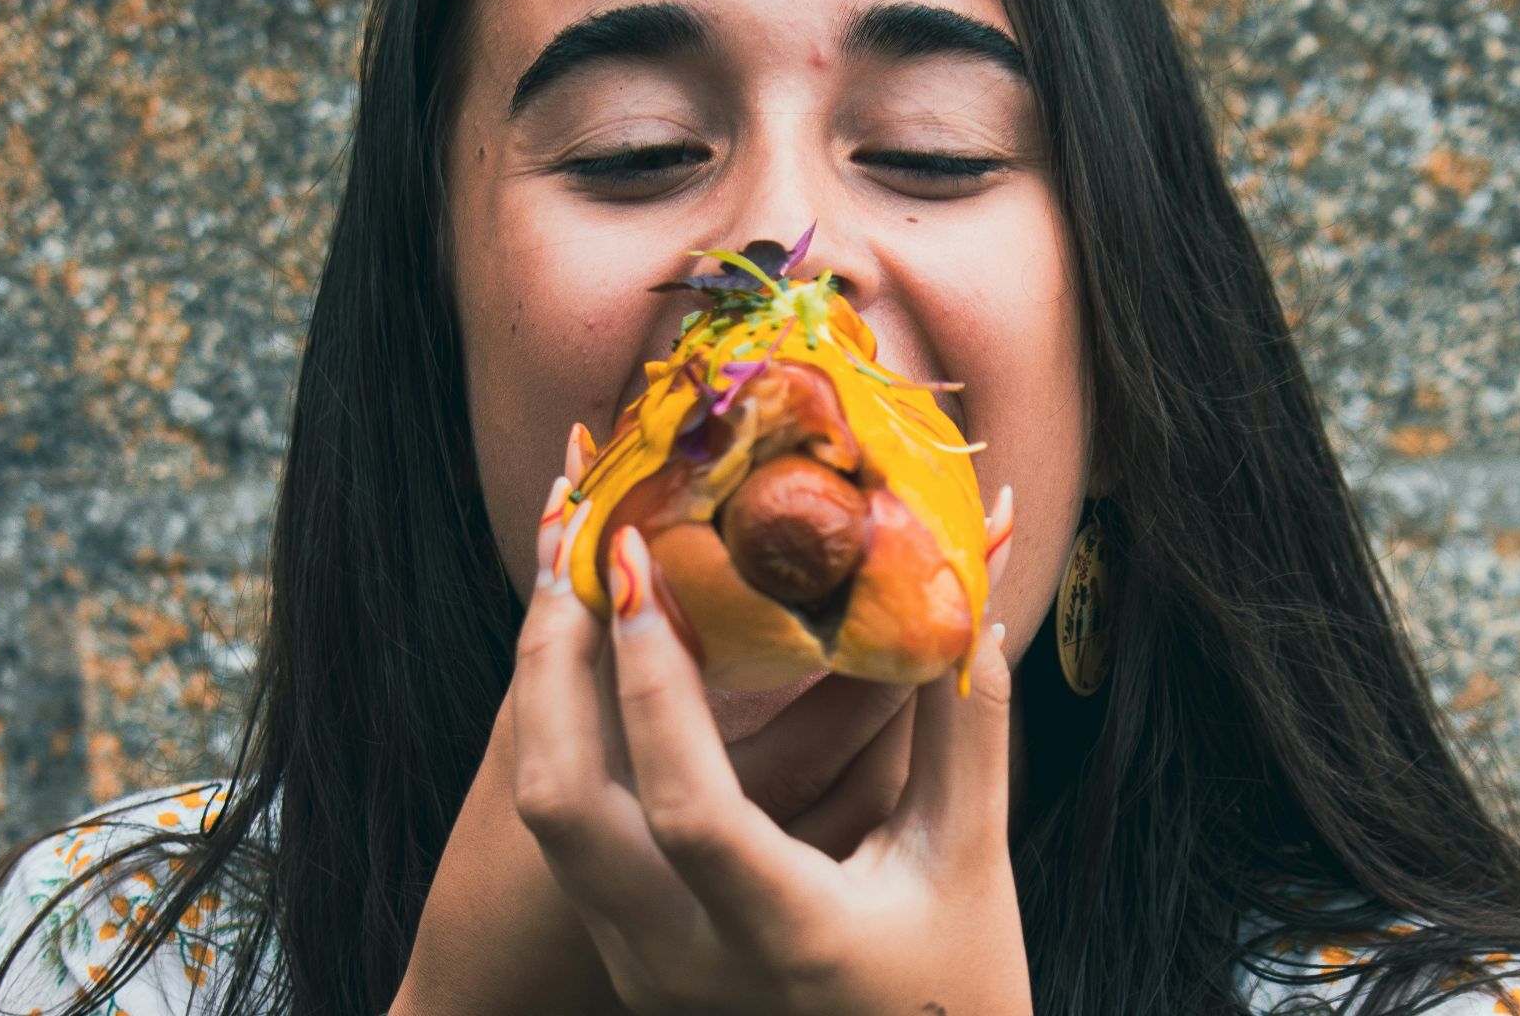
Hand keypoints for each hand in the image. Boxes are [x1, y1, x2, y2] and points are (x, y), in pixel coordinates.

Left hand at [390, 446, 982, 1013]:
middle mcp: (684, 959)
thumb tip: (974, 601)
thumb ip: (968, 728)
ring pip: (546, 813)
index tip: (646, 571)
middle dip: (552, 663)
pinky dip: (567, 727)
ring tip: (572, 578)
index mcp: (783, 936)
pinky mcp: (627, 949)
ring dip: (547, 687)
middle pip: (563, 804)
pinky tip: (592, 653)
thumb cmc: (955, 982)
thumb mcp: (969, 859)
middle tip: (580, 547)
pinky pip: (568, 825)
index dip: (659, 684)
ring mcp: (642, 962)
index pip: (689, 805)